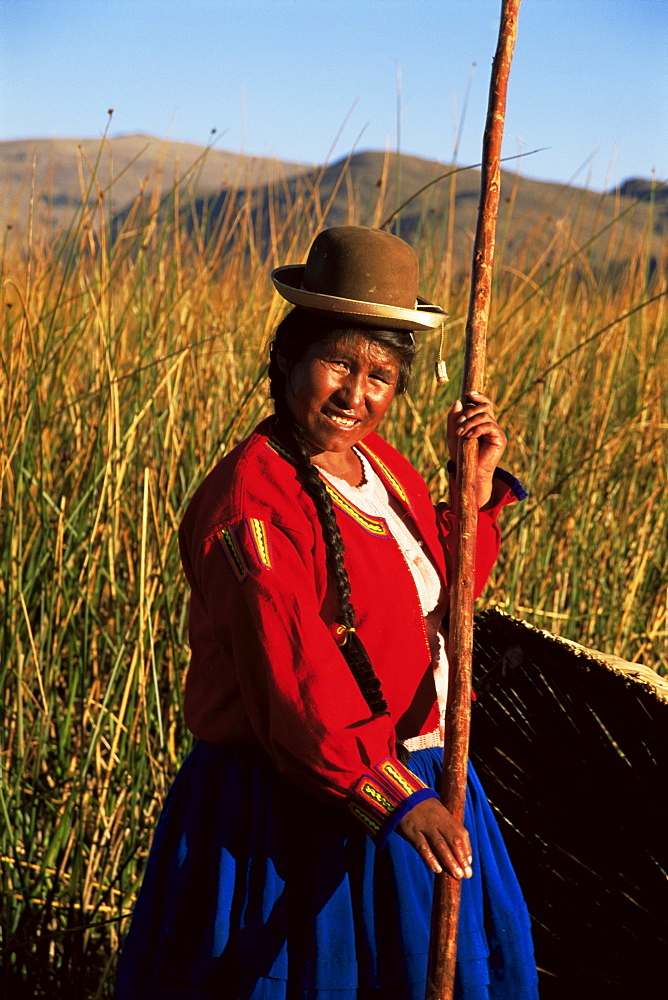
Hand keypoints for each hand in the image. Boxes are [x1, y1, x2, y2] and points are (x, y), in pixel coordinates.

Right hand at [396, 797, 472, 877]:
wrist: (401, 795)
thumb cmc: (424, 810)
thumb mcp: (438, 814)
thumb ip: (450, 831)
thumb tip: (465, 856)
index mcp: (446, 816)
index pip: (461, 834)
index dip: (466, 850)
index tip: (469, 866)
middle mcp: (438, 821)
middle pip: (453, 840)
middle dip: (461, 858)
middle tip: (466, 874)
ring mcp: (425, 825)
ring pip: (440, 844)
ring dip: (450, 861)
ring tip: (457, 874)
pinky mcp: (411, 831)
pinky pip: (422, 846)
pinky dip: (430, 858)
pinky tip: (437, 869)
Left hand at [447, 392, 506, 507]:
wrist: (469, 472)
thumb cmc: (461, 455)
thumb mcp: (453, 435)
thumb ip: (454, 419)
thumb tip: (458, 401)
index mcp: (482, 422)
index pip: (484, 403)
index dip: (479, 396)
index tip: (469, 395)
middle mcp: (491, 424)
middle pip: (485, 406)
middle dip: (470, 412)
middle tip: (459, 424)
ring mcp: (496, 431)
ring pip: (485, 415)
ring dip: (470, 422)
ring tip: (461, 433)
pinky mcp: (500, 438)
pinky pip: (490, 426)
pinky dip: (477, 429)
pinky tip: (469, 437)